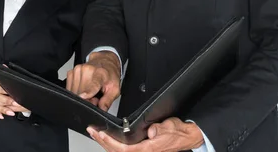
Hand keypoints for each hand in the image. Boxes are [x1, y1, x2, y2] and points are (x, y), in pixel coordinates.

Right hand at [66, 51, 120, 110]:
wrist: (104, 62)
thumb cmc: (109, 75)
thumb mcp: (115, 89)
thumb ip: (108, 100)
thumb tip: (101, 109)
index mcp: (100, 74)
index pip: (93, 84)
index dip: (87, 92)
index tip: (83, 96)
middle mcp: (87, 70)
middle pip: (81, 93)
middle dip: (87, 100)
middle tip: (95, 98)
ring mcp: (77, 70)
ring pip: (74, 93)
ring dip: (81, 96)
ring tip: (90, 92)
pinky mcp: (71, 72)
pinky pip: (70, 89)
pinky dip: (76, 92)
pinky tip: (83, 88)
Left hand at [87, 117, 203, 151]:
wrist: (185, 137)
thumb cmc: (177, 132)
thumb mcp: (171, 127)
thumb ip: (160, 129)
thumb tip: (151, 132)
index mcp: (148, 149)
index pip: (124, 149)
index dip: (111, 143)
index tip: (101, 134)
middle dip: (102, 142)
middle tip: (92, 131)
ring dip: (105, 143)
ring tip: (95, 134)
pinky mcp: (141, 150)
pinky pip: (123, 150)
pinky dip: (112, 145)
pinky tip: (107, 139)